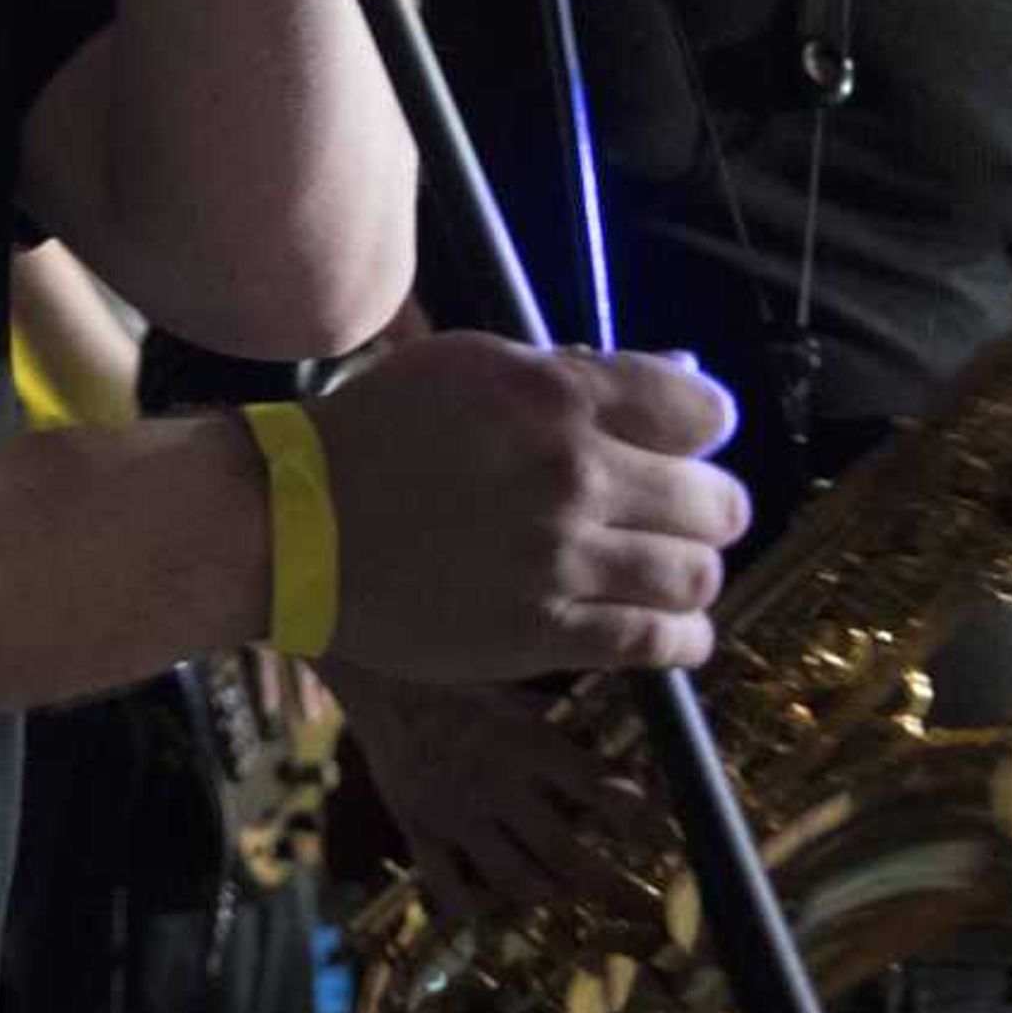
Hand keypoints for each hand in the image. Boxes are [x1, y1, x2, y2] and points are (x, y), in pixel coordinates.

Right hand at [313, 331, 748, 682]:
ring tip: (658, 570)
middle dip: (703, 506)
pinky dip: (679, 637)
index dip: (700, 429)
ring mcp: (561, 560)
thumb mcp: (469, 369)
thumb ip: (575, 374)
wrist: (293, 524)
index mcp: (554, 398)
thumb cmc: (376, 432)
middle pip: (719, 502)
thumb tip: (683, 379)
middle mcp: (571, 476)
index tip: (676, 445)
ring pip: (697, 576)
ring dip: (688, 571)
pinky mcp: (545, 633)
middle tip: (668, 513)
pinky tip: (659, 626)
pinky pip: (661, 643)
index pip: (705, 413)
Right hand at [339, 672, 659, 919]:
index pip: (599, 789)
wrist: (376, 681)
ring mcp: (457, 813)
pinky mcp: (420, 830)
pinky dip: (473, 906)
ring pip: (514, 877)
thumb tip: (614, 739)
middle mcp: (497, 784)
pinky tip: (490, 908)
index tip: (663, 836)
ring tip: (565, 897)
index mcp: (527, 743)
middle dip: (609, 884)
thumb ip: (560, 719)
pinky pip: (448, 885)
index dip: (638, 817)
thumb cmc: (453, 680)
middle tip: (640, 906)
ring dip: (548, 894)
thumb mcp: (513, 687)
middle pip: (564, 850)